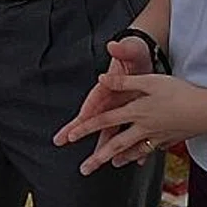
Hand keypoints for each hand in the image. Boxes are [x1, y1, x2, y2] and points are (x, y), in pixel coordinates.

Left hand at [54, 71, 206, 174]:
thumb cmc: (180, 93)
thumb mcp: (151, 81)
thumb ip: (125, 80)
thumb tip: (102, 78)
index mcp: (136, 112)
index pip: (105, 121)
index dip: (86, 128)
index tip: (70, 138)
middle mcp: (143, 128)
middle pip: (116, 144)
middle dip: (98, 157)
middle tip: (84, 169)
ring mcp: (157, 136)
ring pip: (133, 150)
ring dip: (119, 158)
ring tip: (110, 165)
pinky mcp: (169, 139)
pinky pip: (151, 150)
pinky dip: (142, 155)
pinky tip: (139, 159)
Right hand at [56, 37, 152, 169]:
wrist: (145, 55)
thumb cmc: (135, 52)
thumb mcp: (131, 50)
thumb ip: (122, 50)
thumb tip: (113, 45)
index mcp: (108, 86)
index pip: (92, 103)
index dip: (82, 116)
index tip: (71, 128)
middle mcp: (110, 99)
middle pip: (93, 119)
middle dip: (77, 131)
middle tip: (61, 141)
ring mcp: (120, 107)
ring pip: (109, 130)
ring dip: (102, 146)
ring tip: (94, 162)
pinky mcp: (132, 112)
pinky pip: (130, 132)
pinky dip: (131, 146)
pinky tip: (131, 160)